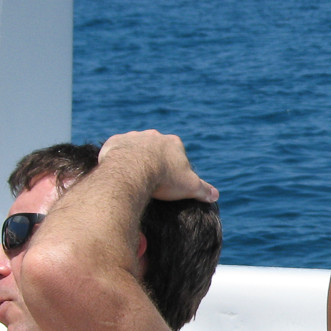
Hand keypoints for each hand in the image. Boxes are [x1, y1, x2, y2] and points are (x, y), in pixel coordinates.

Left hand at [99, 130, 218, 202]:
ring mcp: (133, 136)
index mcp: (174, 142)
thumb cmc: (165, 178)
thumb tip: (215, 195)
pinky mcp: (115, 141)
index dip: (175, 167)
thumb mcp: (190, 186)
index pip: (177, 153)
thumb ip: (204, 190)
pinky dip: (118, 157)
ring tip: (134, 176)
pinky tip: (120, 170)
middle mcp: (154, 135)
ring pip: (136, 147)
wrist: (132, 171)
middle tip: (152, 178)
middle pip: (156, 148)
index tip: (170, 179)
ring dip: (136, 158)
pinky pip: (117, 148)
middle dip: (155, 160)